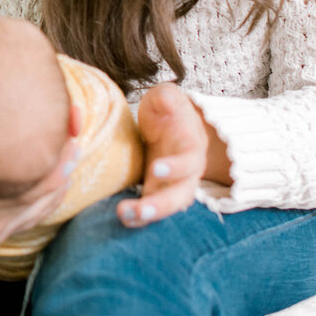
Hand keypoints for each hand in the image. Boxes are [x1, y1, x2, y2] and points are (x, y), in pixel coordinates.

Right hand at [0, 85, 82, 244]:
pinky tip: (59, 184)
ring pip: (42, 211)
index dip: (53, 161)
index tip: (67, 136)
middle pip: (43, 196)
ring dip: (60, 186)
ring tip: (73, 159)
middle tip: (76, 144)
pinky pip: (32, 221)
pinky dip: (49, 203)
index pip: (28, 183)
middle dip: (63, 169)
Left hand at [116, 82, 222, 227]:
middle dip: (162, 205)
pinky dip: (141, 216)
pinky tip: (125, 219)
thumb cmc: (168, 109)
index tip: (156, 169)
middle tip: (140, 211)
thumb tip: (167, 100)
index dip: (175, 166)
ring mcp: (173, 184)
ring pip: (168, 205)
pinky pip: (152, 206)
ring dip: (149, 214)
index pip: (188, 159)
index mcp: (191, 145)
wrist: (172, 124)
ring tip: (126, 217)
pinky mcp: (157, 190)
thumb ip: (167, 98)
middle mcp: (187, 171)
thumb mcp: (167, 96)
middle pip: (181, 193)